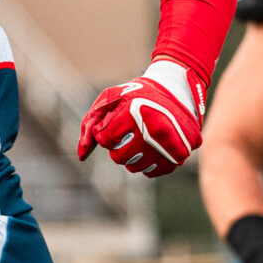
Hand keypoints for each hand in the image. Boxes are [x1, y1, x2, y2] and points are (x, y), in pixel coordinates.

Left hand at [77, 58, 204, 176]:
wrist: (176, 90)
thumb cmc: (138, 95)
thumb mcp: (111, 98)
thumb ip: (91, 123)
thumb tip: (82, 155)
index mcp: (136, 112)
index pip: (105, 139)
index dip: (106, 131)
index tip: (116, 122)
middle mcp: (155, 130)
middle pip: (119, 157)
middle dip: (118, 146)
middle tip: (129, 131)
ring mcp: (170, 145)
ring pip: (135, 167)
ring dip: (133, 155)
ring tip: (142, 136)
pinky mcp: (179, 156)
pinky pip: (152, 172)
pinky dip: (149, 161)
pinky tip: (153, 145)